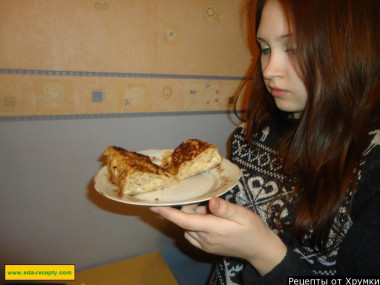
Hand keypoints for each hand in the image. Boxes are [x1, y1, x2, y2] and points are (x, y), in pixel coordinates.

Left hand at [150, 197, 286, 274]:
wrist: (258, 248)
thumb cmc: (251, 228)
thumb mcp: (242, 214)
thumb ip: (225, 208)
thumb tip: (211, 201)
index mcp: (212, 228)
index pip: (184, 220)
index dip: (168, 213)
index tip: (154, 206)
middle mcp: (204, 239)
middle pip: (185, 220)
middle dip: (191, 209)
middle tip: (211, 206)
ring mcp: (204, 245)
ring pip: (187, 227)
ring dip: (193, 217)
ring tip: (213, 214)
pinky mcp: (206, 247)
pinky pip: (192, 234)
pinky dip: (195, 224)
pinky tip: (210, 220)